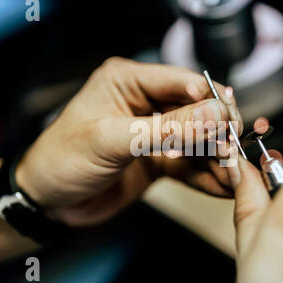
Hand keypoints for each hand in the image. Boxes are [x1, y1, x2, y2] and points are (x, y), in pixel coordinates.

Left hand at [15, 57, 242, 225]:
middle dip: (216, 131)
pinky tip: (222, 185)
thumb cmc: (62, 159)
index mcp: (128, 81)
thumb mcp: (113, 139)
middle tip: (232, 151)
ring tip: (233, 173)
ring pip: (197, 139)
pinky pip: (190, 164)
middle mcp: (145, 102)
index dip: (210, 99)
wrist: (48, 201)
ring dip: (216, 156)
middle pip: (196, 111)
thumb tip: (215, 113)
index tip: (229, 121)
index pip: (182, 81)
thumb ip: (167, 128)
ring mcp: (154, 132)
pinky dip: (206, 175)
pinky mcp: (159, 159)